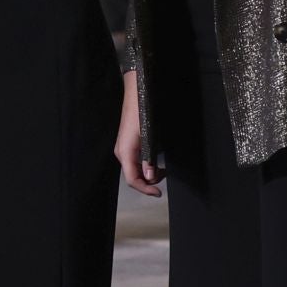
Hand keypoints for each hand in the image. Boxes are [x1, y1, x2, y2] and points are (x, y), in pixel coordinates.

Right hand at [116, 69, 160, 197]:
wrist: (136, 93)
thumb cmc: (141, 111)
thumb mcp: (147, 136)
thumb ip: (148, 158)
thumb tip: (149, 178)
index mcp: (125, 152)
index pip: (132, 179)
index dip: (145, 189)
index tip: (158, 193)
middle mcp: (122, 152)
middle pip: (132, 176)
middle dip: (148, 181)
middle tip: (165, 176)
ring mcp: (124, 148)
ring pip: (135, 169)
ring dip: (148, 173)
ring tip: (163, 169)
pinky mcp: (128, 143)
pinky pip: (136, 161)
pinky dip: (146, 165)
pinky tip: (155, 160)